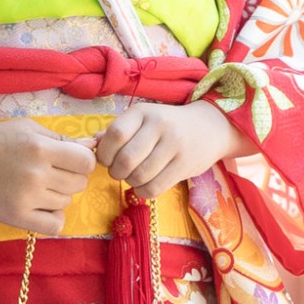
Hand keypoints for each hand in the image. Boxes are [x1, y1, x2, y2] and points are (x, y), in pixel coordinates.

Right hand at [0, 118, 95, 234]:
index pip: (86, 162)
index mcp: (40, 148)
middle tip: (50, 172)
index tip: (70, 160)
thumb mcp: (27, 128)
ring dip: (58, 195)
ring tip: (37, 186)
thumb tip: (91, 145)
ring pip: (66, 202)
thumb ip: (60, 138)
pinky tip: (41, 207)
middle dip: (70, 177)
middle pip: (78, 183)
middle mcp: (36, 174)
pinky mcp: (18, 218)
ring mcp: (28, 199)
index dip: (82, 161)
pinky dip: (53, 217)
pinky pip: (55, 225)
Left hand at [94, 100, 242, 200]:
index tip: (106, 159)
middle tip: (118, 171)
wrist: (211, 127)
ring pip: (140, 175)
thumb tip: (92, 143)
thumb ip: (119, 130)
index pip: (115, 134)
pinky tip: (144, 185)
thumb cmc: (168, 125)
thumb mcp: (143, 120)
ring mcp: (174, 146)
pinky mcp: (185, 165)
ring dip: (130, 181)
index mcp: (143, 112)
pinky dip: (143, 191)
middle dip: (115, 171)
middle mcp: (159, 126)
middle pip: (126, 159)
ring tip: (133, 176)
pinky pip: (155, 187)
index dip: (104, 153)